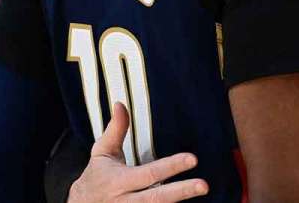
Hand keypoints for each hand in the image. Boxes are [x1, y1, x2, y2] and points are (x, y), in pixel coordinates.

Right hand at [67, 102, 208, 201]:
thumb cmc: (95, 178)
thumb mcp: (102, 153)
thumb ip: (116, 130)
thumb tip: (120, 105)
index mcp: (119, 181)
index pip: (149, 173)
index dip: (171, 166)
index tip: (192, 158)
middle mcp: (125, 201)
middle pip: (156, 198)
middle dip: (181, 192)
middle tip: (203, 185)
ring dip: (178, 202)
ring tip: (200, 192)